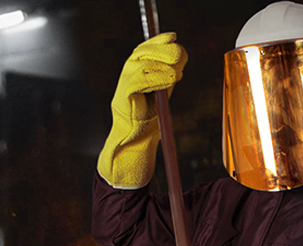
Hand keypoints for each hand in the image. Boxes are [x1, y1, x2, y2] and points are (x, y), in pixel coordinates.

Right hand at [97, 32, 187, 188]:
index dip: (159, 42)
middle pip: (140, 54)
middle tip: (178, 50)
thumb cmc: (146, 128)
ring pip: (137, 65)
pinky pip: (136, 83)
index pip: (145, 51)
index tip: (175, 37)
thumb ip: (167, 79)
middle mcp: (127, 80)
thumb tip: (180, 59)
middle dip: (160, 48)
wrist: (133, 151)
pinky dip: (153, 78)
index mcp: (136, 76)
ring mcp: (123, 89)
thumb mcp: (161, 98)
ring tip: (176, 70)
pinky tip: (168, 80)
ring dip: (159, 63)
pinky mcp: (122, 101)